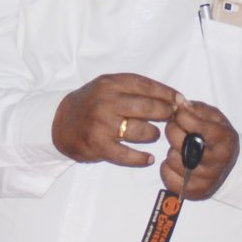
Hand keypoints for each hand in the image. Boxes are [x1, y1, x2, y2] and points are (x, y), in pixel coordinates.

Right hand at [51, 72, 186, 167]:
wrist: (60, 122)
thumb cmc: (92, 104)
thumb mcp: (109, 87)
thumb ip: (137, 90)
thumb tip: (176, 99)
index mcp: (110, 83)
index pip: (147, 86)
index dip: (168, 94)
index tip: (181, 102)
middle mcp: (106, 101)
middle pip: (149, 108)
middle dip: (166, 114)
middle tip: (171, 120)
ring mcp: (101, 123)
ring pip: (142, 131)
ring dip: (152, 135)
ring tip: (152, 135)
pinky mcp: (98, 145)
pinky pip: (127, 154)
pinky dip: (141, 158)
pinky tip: (148, 158)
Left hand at [158, 100, 237, 200]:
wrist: (229, 167)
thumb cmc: (217, 137)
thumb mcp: (214, 118)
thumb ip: (197, 109)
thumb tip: (179, 104)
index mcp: (225, 140)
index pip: (197, 126)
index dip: (182, 116)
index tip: (179, 114)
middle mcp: (218, 162)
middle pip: (182, 143)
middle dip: (172, 130)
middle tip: (175, 128)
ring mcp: (207, 179)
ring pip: (173, 160)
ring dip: (171, 150)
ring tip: (180, 148)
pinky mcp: (195, 192)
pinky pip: (168, 178)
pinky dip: (166, 168)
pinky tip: (176, 163)